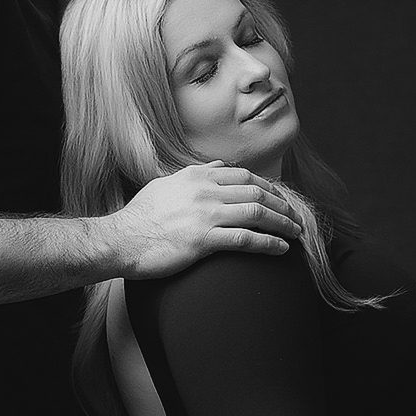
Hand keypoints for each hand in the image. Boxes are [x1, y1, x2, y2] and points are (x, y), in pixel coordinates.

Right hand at [108, 163, 302, 277]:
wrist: (119, 240)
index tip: (281, 199)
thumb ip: (195, 174)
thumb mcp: (165, 185)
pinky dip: (268, 243)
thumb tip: (218, 166)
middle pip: (256, 193)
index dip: (269, 188)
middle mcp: (204, 191)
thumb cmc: (140, 217)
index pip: (244, 177)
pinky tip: (281, 249)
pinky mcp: (203, 240)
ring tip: (296, 233)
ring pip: (256, 213)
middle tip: (296, 218)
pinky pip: (245, 239)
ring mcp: (204, 214)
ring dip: (282, 223)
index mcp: (196, 177)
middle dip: (282, 205)